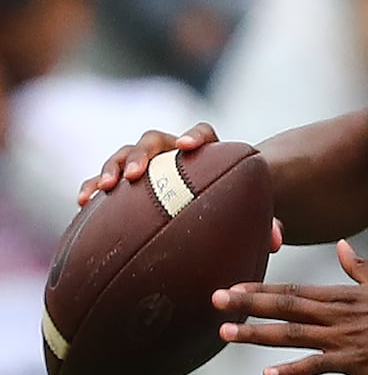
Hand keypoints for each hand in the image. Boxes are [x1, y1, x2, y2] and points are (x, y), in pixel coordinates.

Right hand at [76, 122, 282, 251]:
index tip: (190, 146)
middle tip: (136, 174)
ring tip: (104, 187)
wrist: (206, 206)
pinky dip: (91, 184)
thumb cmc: (231, 209)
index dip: (195, 135)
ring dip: (113, 166)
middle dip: (144, 153)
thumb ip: (265, 222)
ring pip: (125, 154)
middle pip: (155, 140)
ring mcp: (146, 165)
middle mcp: (173, 152)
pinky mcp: (124, 182)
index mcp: (207, 152)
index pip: (203, 133)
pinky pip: (102, 179)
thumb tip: (278, 241)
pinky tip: (82, 201)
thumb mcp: (249, 214)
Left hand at [212, 240, 367, 374]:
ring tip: (227, 334)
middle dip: (247, 304)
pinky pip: (316, 366)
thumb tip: (342, 246)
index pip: (293, 288)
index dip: (260, 289)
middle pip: (284, 307)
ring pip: (292, 335)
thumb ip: (358, 267)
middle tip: (215, 301)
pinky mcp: (354, 362)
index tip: (232, 286)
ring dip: (257, 334)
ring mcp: (342, 338)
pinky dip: (292, 370)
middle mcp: (336, 314)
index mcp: (342, 293)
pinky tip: (268, 374)